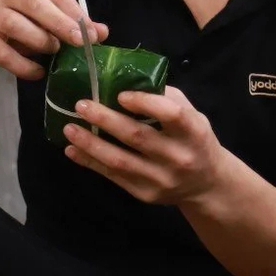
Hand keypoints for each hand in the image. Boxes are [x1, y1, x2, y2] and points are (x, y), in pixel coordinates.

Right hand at [0, 0, 106, 82]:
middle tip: (80, 42)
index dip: (76, 13)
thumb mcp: (43, 13)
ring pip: (17, 26)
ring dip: (41, 42)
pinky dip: (25, 66)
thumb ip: (71, 20)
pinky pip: (5, 54)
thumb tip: (103, 33)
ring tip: (53, 52)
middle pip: (35, 4)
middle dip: (60, 24)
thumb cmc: (16, 17)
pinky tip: (38, 72)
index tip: (94, 34)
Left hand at [63, 86, 225, 206]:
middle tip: (81, 105)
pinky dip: (90, 162)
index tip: (121, 95)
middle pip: (137, 136)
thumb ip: (166, 99)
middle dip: (105, 119)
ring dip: (90, 144)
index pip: (171, 115)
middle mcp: (178, 157)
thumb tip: (126, 81)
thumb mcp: (192, 116)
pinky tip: (73, 150)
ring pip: (119, 160)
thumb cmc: (194, 141)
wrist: (206, 185)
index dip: (145, 102)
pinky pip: (113, 176)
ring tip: (69, 129)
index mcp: (194, 132)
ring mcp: (160, 179)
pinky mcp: (145, 194)